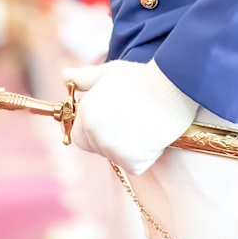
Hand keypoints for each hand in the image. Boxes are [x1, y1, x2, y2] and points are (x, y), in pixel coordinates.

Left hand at [63, 59, 198, 173]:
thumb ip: (83, 78)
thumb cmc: (142, 77)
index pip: (79, 136)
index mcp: (86, 114)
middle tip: (130, 124)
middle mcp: (95, 134)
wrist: (172, 87)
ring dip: (127, 148)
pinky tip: (153, 136)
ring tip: (144, 125)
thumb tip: (64, 76)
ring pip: (116, 157)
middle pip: (96, 148)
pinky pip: (134, 166)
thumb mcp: (108, 72)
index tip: (112, 121)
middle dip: (109, 141)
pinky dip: (144, 156)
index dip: (94, 130)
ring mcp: (113, 150)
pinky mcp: (132, 162)